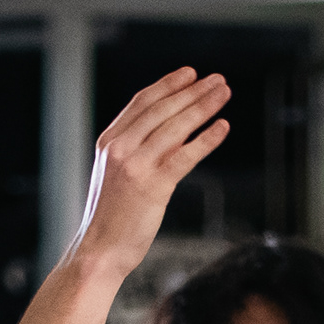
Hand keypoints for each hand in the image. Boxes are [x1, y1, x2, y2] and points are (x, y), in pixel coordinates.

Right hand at [66, 69, 232, 279]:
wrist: (99, 250)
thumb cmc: (111, 217)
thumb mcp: (116, 174)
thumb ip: (135, 150)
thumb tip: (169, 132)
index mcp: (110, 141)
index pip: (142, 102)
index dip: (168, 85)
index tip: (190, 74)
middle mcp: (121, 148)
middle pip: (163, 109)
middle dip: (193, 91)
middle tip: (217, 79)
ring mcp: (136, 166)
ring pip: (176, 127)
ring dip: (203, 106)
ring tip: (224, 93)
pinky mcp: (153, 186)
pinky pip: (185, 155)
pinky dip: (206, 138)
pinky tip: (222, 127)